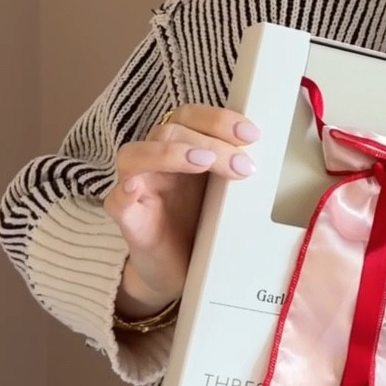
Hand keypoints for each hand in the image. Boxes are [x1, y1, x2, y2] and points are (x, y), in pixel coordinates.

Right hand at [105, 106, 259, 315]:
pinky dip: (124, 192)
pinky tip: (136, 189)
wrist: (178, 269)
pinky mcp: (126, 220)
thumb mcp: (224, 192)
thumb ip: (235, 168)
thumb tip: (269, 152)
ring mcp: (136, 189)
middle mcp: (154, 162)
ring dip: (171, 153)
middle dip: (211, 141)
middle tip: (243, 166)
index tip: (252, 135)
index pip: (189, 116)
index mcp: (178, 149)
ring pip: (135, 155)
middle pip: (170, 131)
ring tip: (204, 162)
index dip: (218, 119)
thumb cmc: (200, 225)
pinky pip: (115, 200)